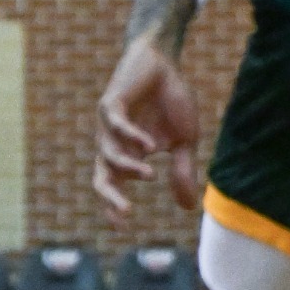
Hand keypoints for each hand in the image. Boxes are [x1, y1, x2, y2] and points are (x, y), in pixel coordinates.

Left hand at [94, 37, 199, 222]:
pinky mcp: (110, 104)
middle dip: (111, 197)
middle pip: (102, 177)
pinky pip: (115, 125)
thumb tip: (188, 208)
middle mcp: (113, 143)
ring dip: (129, 167)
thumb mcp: (184, 140)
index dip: (113, 206)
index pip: (114, 185)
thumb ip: (182, 171)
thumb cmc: (171, 101)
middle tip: (126, 213)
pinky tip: (149, 145)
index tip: (123, 227)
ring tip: (151, 175)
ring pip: (108, 154)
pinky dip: (131, 137)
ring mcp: (109, 125)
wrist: (165, 62)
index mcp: (127, 154)